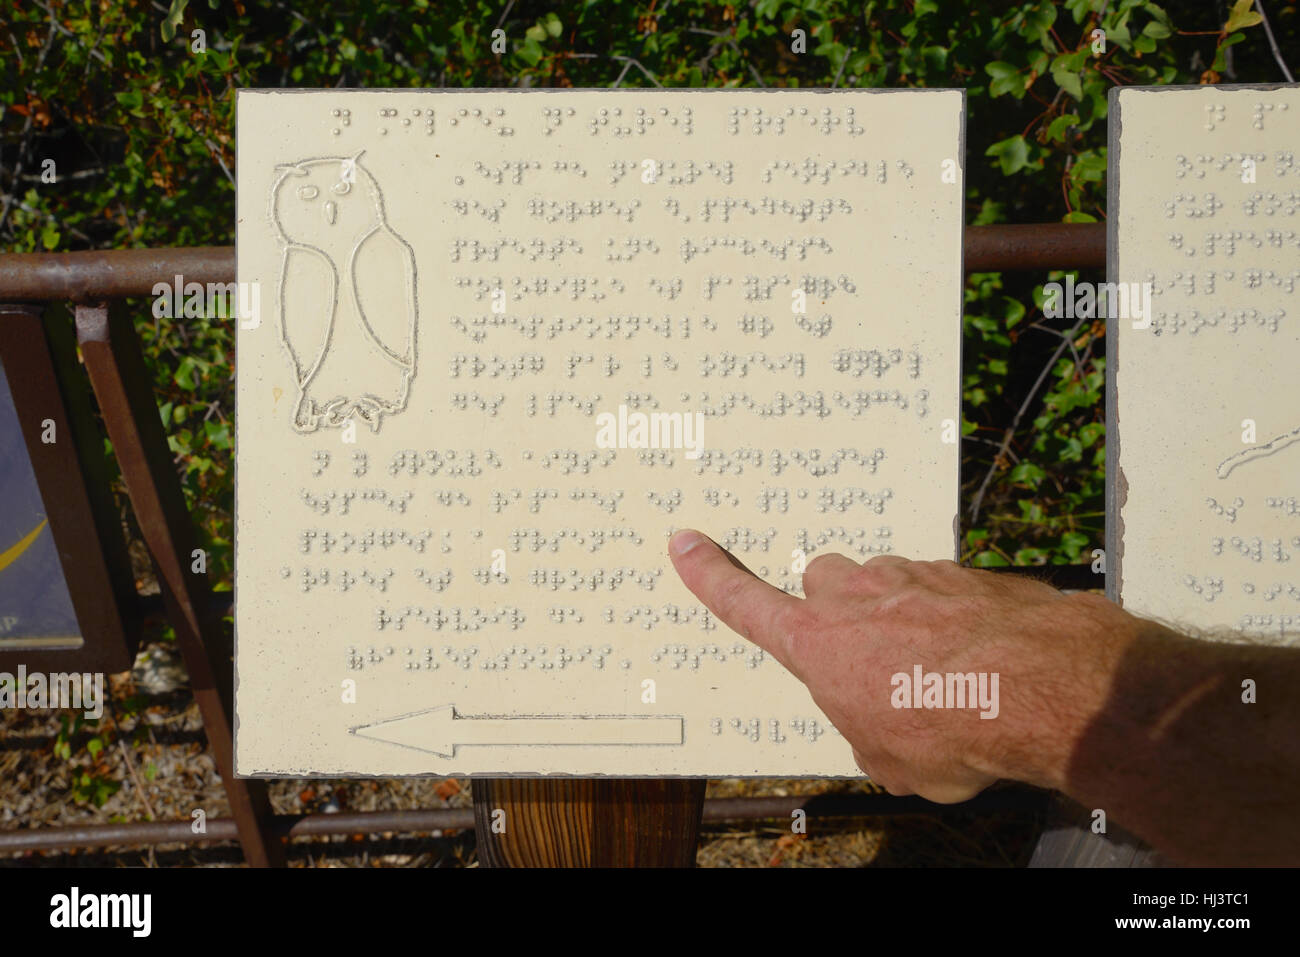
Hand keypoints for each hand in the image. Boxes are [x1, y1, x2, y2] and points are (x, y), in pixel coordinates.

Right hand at [667, 529, 1136, 802]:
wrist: (1043, 687)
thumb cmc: (954, 729)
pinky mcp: (965, 572)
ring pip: (888, 584)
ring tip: (942, 669)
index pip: (746, 604)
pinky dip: (956, 620)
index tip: (685, 543)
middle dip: (839, 608)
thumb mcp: (890, 763)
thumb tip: (884, 723)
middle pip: (825, 582)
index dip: (710, 576)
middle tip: (871, 653)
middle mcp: (857, 598)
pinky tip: (985, 657)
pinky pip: (945, 591)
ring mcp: (913, 576)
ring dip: (903, 616)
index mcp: (819, 644)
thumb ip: (868, 730)